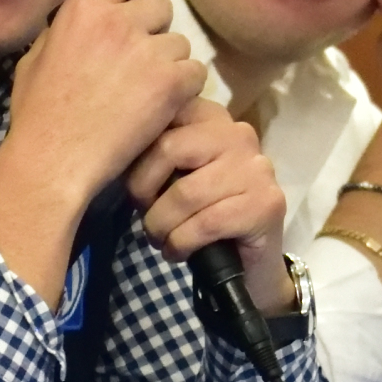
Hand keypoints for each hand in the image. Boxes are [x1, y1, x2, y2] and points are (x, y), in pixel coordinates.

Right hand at [3, 0, 207, 210]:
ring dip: (169, 63)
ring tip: (147, 93)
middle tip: (138, 64)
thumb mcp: (36, 56)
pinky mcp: (171, 82)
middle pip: (161, 4)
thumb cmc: (38, 115)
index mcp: (83, 7)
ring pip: (180, 42)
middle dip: (153, 31)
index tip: (127, 15)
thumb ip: (66, 28)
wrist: (55, 160)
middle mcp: (117, 19)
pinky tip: (163, 108)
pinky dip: (185, 89)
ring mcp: (147, 49)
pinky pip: (196, 72)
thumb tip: (86, 17)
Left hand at [125, 97, 295, 314]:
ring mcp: (256, 168)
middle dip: (143, 190)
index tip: (138, 187)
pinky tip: (178, 252)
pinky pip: (206, 223)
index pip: (162, 114)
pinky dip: (181, 243)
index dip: (138, 156)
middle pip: (168, 148)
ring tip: (160, 239)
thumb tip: (115, 147)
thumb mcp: (171, 175)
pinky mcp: (266, 204)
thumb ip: (152, 152)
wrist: (248, 267)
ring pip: (185, 193)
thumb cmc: (200, 214)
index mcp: (213, 117)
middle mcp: (239, 134)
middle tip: (145, 217)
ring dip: (161, 226)